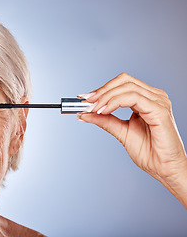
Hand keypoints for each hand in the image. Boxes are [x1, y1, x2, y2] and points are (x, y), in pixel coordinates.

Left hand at [78, 73, 186, 206]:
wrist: (164, 169)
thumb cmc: (149, 152)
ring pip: (126, 87)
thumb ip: (105, 120)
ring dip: (106, 96)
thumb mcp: (121, 132)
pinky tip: (104, 111)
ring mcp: (158, 102)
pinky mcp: (159, 110)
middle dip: (102, 90)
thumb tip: (85, 113)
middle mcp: (154, 97)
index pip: (122, 84)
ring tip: (94, 109)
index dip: (102, 89)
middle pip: (123, 81)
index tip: (84, 99)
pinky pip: (133, 98)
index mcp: (146, 100)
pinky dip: (115, 102)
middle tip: (86, 102)